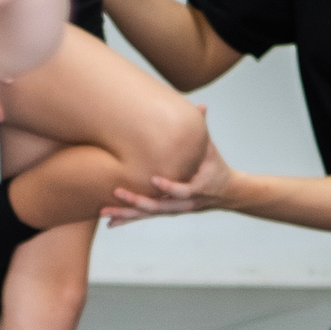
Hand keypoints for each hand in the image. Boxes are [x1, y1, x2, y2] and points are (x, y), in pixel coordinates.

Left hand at [104, 129, 235, 223]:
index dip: (170, 186)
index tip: (154, 179)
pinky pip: (145, 217)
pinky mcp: (165, 211)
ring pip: (148, 214)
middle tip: (118, 191)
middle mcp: (184, 203)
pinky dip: (127, 219)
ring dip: (126, 212)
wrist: (226, 193)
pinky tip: (110, 223)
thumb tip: (201, 106)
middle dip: (137, 200)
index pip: (184, 190)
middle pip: (159, 206)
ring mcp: (173, 209)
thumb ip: (202, 131)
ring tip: (104, 210)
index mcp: (198, 188)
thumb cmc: (215, 166)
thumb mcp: (211, 149)